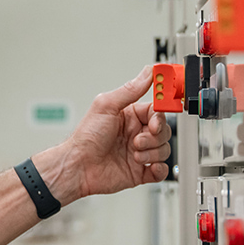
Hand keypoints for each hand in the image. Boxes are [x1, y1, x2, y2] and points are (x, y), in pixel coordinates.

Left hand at [67, 65, 170, 197]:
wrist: (79, 167)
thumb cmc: (87, 137)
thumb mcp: (106, 105)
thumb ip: (130, 89)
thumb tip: (148, 72)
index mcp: (131, 116)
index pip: (157, 112)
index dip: (159, 117)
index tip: (154, 122)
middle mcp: (137, 133)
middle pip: (164, 131)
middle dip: (153, 137)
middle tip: (137, 140)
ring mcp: (141, 153)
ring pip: (164, 150)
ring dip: (151, 153)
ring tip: (134, 154)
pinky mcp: (142, 172)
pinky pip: (162, 170)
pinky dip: (159, 169)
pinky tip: (146, 166)